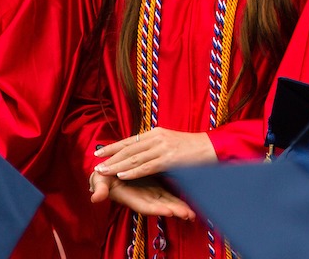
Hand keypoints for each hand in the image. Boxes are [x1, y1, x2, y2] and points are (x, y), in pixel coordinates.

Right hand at [90, 172, 196, 219]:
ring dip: (180, 207)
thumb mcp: (99, 181)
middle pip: (160, 206)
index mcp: (131, 196)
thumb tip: (96, 198)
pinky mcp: (155, 186)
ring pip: (167, 201)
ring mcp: (150, 192)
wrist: (109, 171)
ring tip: (192, 213)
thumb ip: (100, 189)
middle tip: (188, 215)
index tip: (168, 212)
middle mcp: (142, 197)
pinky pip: (169, 194)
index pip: (145, 205)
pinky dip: (178, 199)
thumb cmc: (103, 178)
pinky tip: (190, 204)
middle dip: (174, 211)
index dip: (156, 209)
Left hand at [93, 128, 216, 180]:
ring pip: (135, 158)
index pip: (130, 140)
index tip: (99, 152)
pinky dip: (133, 171)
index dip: (113, 146)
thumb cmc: (192, 149)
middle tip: (96, 165)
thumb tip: (139, 152)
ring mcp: (163, 148)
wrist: (212, 148)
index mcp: (157, 132)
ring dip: (117, 165)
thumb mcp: (170, 142)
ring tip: (104, 171)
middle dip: (111, 157)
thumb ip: (155, 146)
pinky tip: (122, 175)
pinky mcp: (169, 159)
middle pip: (129, 148)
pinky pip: (147, 166)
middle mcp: (158, 138)